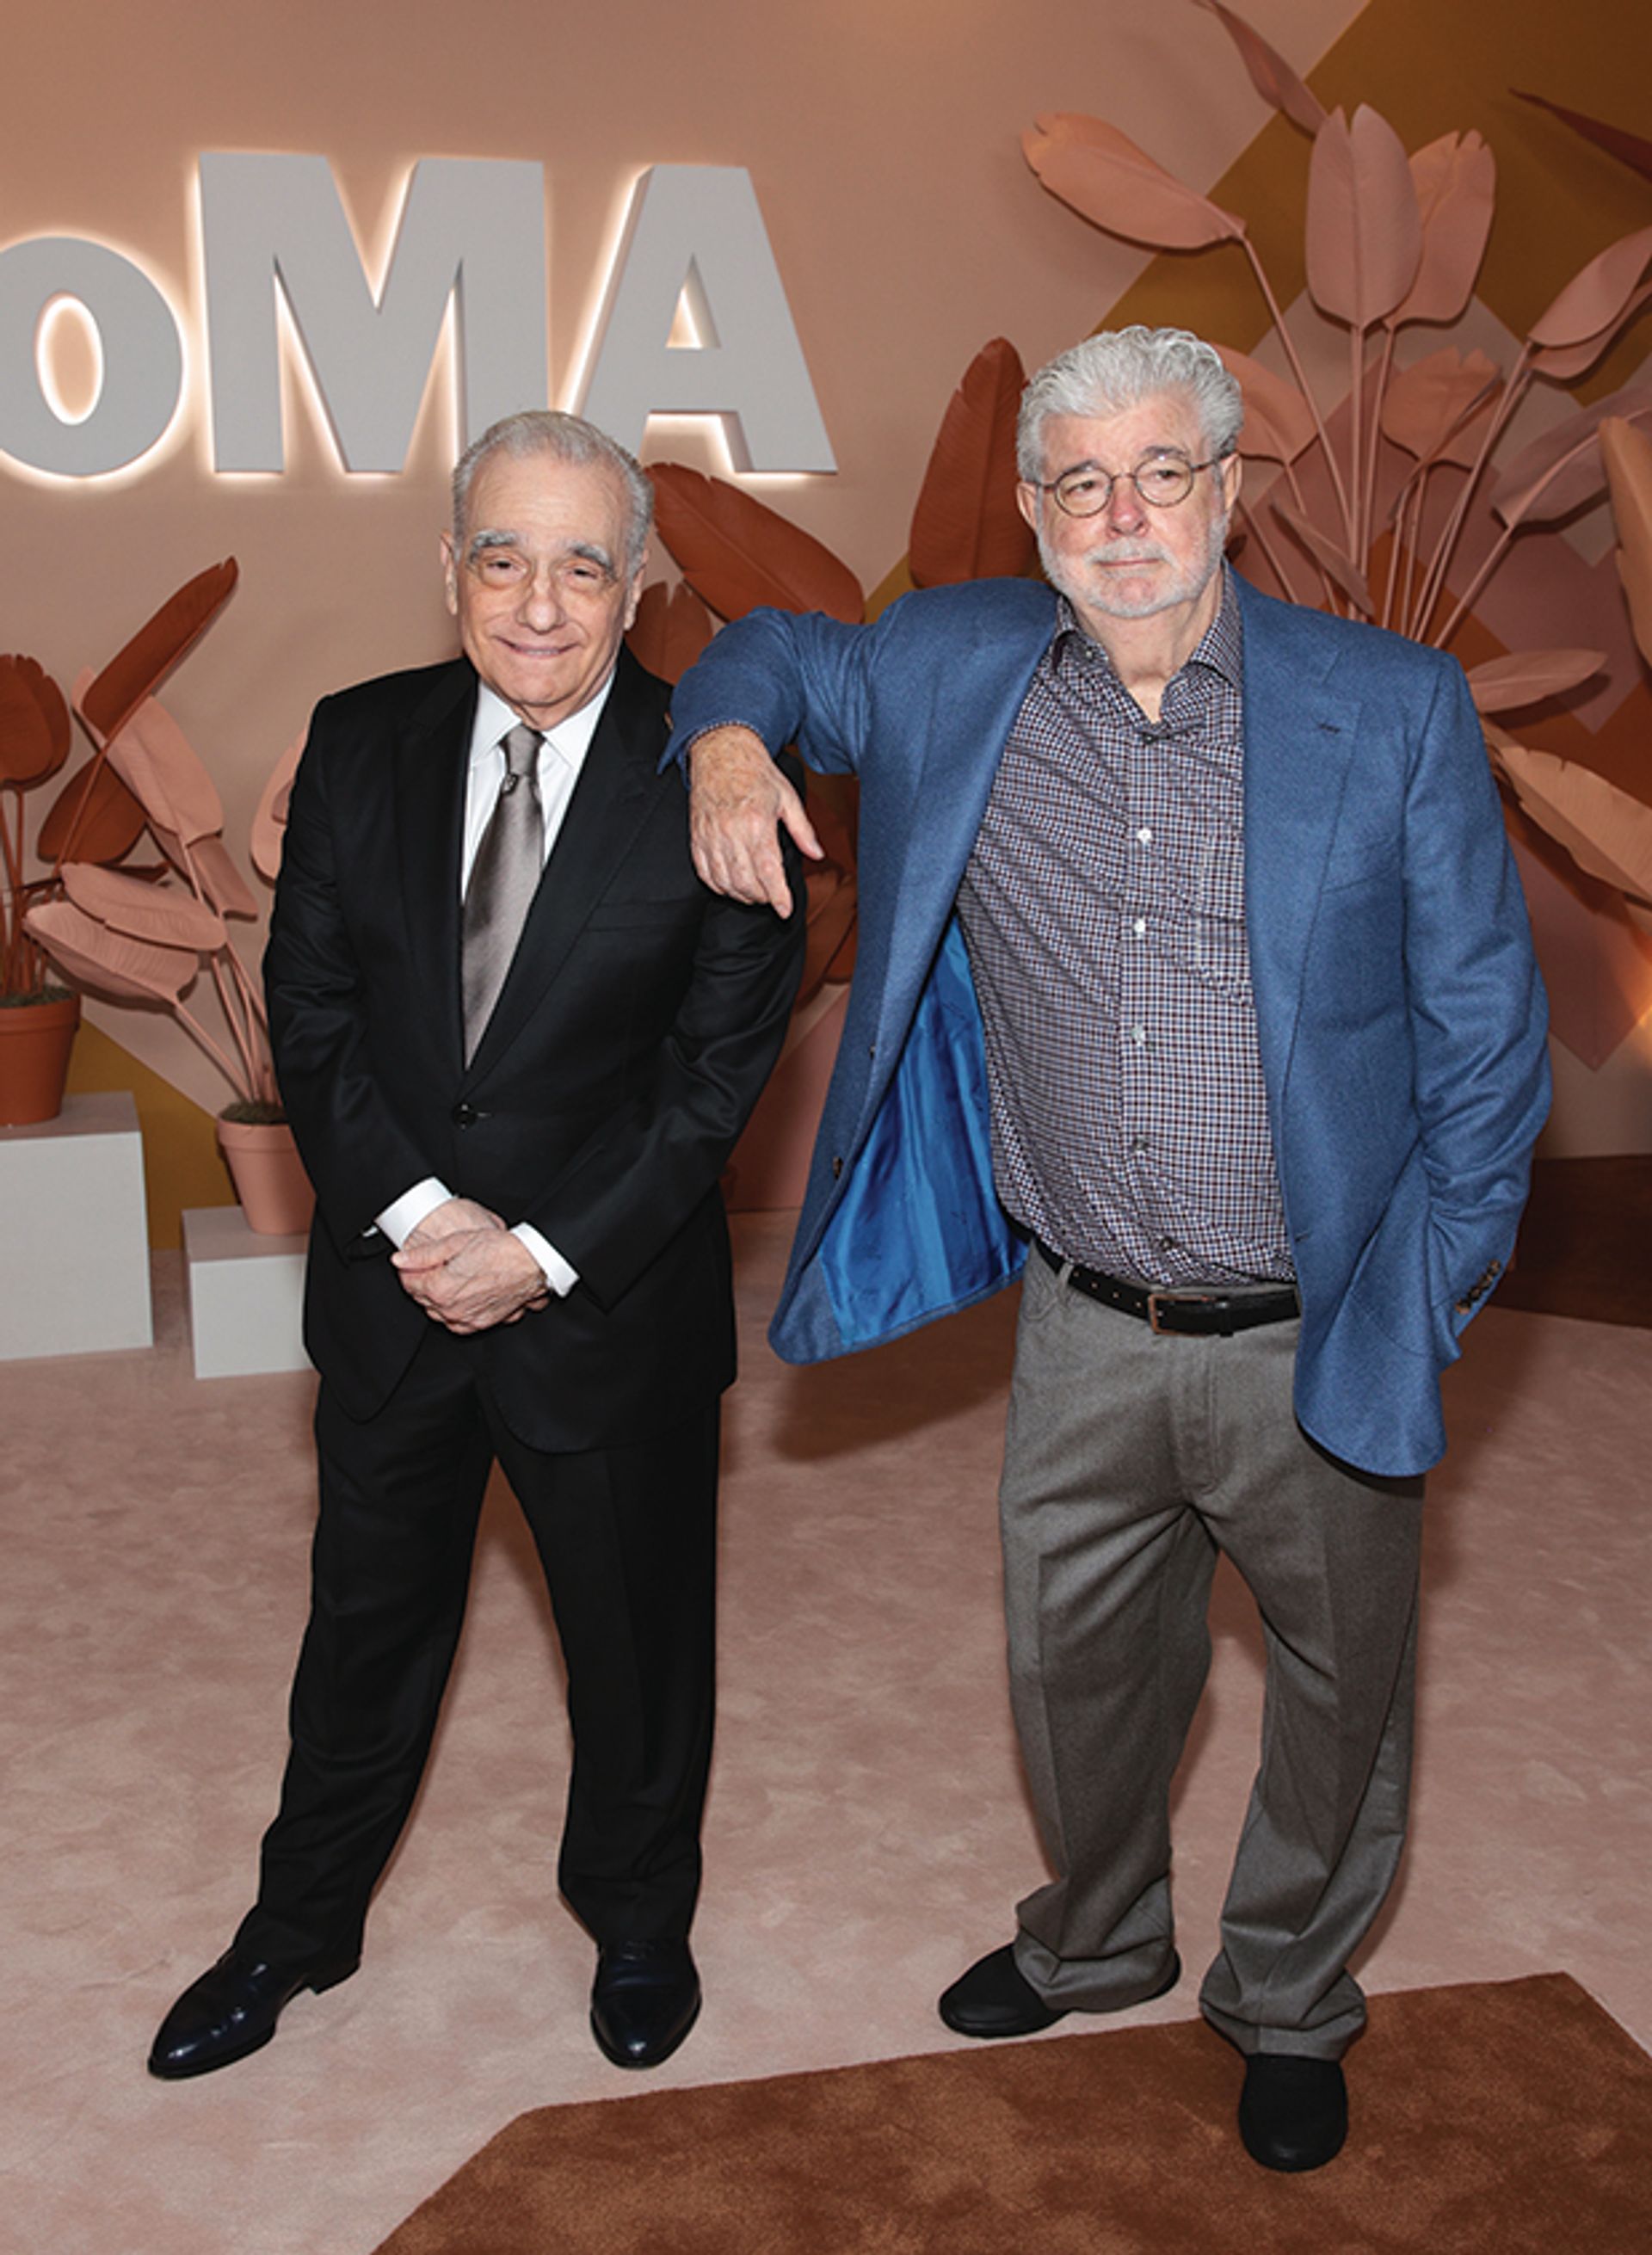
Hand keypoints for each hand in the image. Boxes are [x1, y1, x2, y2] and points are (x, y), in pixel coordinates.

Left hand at [393, 1202, 547, 1331]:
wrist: (530, 1263)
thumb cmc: (499, 1251)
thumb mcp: (455, 1243)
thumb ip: (423, 1255)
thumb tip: (400, 1259)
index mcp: (440, 1288)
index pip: (408, 1282)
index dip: (408, 1269)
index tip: (414, 1261)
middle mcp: (451, 1309)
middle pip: (421, 1298)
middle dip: (422, 1282)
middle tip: (436, 1265)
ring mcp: (466, 1319)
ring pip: (437, 1312)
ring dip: (437, 1297)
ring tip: (450, 1278)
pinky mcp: (480, 1323)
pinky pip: (456, 1322)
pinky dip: (453, 1310)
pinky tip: (461, 1295)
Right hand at [689, 726, 820, 913]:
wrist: (720, 753)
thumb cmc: (755, 773)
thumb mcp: (788, 798)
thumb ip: (803, 830)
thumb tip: (817, 854)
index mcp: (757, 822)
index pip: (768, 871)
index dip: (778, 896)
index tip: (785, 910)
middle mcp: (731, 832)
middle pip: (746, 882)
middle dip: (763, 897)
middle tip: (773, 896)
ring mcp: (711, 836)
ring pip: (725, 882)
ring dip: (741, 895)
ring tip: (754, 893)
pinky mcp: (697, 838)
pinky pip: (705, 873)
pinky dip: (719, 886)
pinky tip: (731, 885)